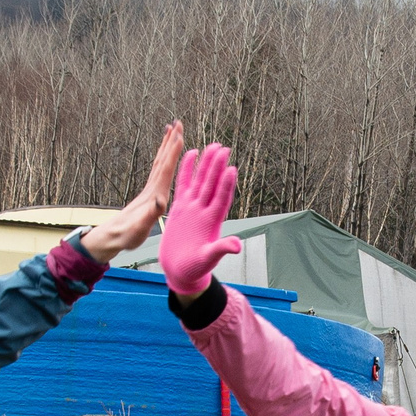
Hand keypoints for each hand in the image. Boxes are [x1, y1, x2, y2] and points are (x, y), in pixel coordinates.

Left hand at [77, 121, 183, 261]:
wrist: (113, 237)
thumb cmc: (128, 235)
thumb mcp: (140, 228)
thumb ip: (150, 215)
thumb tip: (159, 201)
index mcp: (154, 195)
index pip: (164, 169)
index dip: (172, 152)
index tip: (180, 134)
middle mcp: (151, 188)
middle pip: (162, 159)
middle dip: (171, 141)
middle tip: (178, 122)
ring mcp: (149, 189)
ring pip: (159, 162)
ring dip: (166, 145)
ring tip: (172, 130)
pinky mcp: (148, 193)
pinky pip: (157, 170)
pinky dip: (163, 158)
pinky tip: (165, 155)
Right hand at [159, 143, 240, 297]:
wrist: (178, 269)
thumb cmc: (194, 267)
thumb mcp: (207, 259)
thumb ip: (220, 249)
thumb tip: (237, 246)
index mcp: (212, 222)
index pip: (221, 199)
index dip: (226, 185)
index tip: (231, 169)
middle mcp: (204, 210)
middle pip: (212, 184)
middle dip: (218, 167)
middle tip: (224, 149)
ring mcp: (192, 207)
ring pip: (201, 180)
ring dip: (207, 164)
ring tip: (214, 146)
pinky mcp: (180, 206)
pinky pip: (184, 184)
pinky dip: (187, 169)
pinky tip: (192, 153)